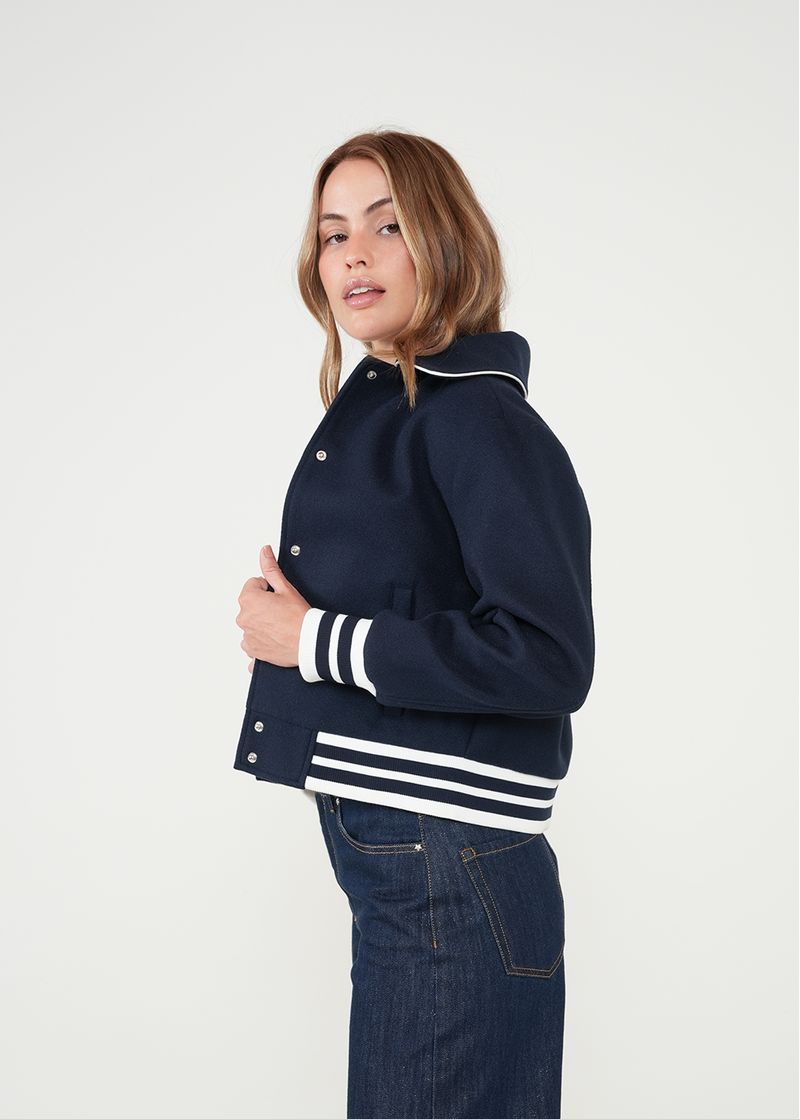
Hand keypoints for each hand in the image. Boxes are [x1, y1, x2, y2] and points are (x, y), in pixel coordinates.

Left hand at [236, 544, 311, 671]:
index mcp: (248, 600)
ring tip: (281, 626)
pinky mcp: (252, 651)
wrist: (310, 643)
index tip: (280, 598)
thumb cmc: (299, 617)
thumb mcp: (286, 588)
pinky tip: (276, 639)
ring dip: (262, 623)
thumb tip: (264, 551)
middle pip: (251, 604)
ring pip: (252, 623)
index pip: (253, 585)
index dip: (269, 589)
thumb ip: (271, 568)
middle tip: (282, 612)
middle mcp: (242, 618)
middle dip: (263, 606)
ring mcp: (246, 636)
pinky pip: (253, 642)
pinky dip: (262, 640)